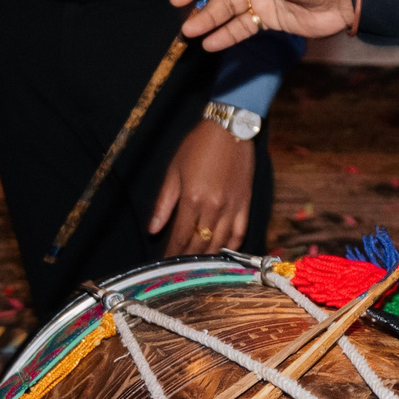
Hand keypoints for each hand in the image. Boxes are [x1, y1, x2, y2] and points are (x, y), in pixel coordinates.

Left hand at [151, 120, 257, 254]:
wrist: (230, 129)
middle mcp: (213, 207)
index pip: (180, 235)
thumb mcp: (174, 170)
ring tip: (197, 266)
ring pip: (219, 242)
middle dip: (187, 258)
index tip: (165, 262)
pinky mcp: (245, 204)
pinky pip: (240, 232)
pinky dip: (231, 246)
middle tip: (179, 268)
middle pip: (199, 243)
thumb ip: (163, 203)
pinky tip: (223, 253)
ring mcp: (232, 207)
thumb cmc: (198, 146)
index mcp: (192, 199)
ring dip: (207, 256)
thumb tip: (153, 229)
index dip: (172, 252)